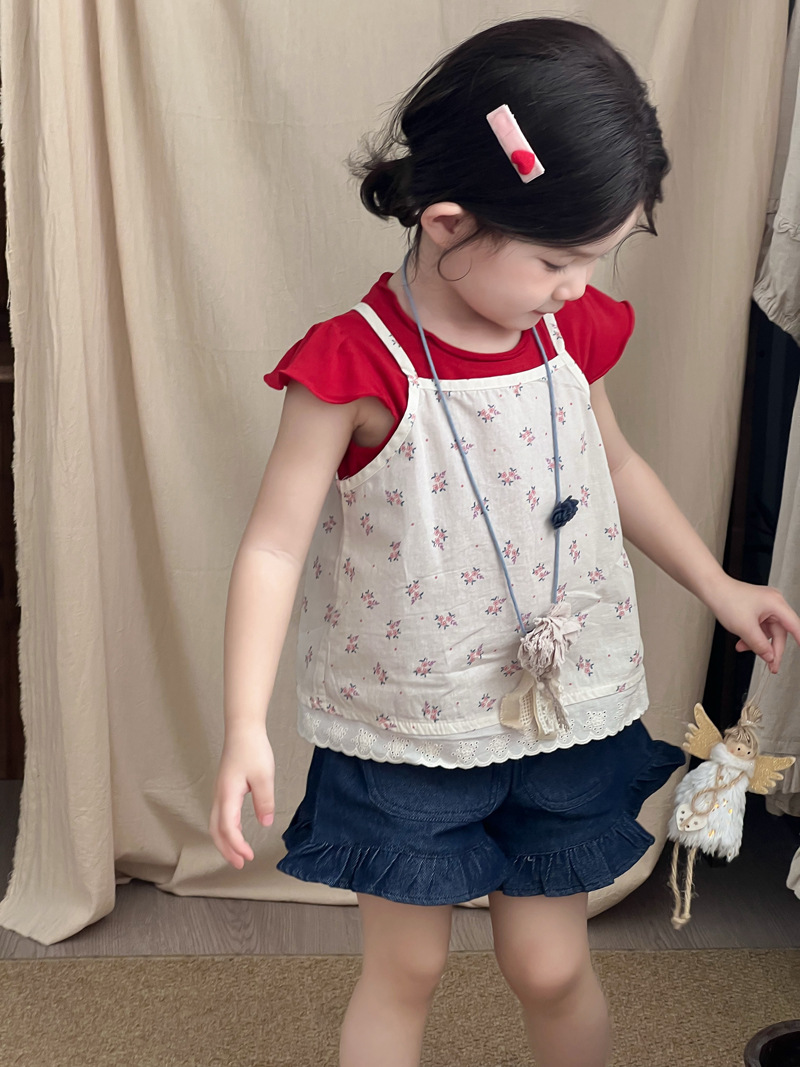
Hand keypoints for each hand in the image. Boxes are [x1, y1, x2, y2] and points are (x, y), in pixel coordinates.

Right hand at [209, 727, 275, 869]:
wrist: (242, 729)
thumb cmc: (252, 749)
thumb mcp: (264, 776)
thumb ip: (265, 801)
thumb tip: (265, 822)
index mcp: (227, 795)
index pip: (227, 828)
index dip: (237, 845)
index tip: (249, 857)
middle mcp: (219, 796)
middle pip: (216, 830)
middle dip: (226, 850)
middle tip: (240, 865)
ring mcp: (219, 792)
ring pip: (215, 823)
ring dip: (224, 841)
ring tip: (237, 853)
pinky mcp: (224, 788)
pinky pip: (219, 814)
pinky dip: (225, 829)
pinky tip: (235, 832)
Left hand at [707, 576, 799, 673]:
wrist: (712, 589)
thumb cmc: (727, 600)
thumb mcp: (745, 628)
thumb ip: (760, 645)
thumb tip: (770, 657)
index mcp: (776, 604)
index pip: (795, 626)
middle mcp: (773, 603)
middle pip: (780, 633)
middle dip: (772, 649)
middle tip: (771, 666)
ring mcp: (764, 606)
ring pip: (767, 632)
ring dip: (758, 643)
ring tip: (745, 649)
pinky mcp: (756, 609)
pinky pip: (759, 628)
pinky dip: (752, 636)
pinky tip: (742, 643)